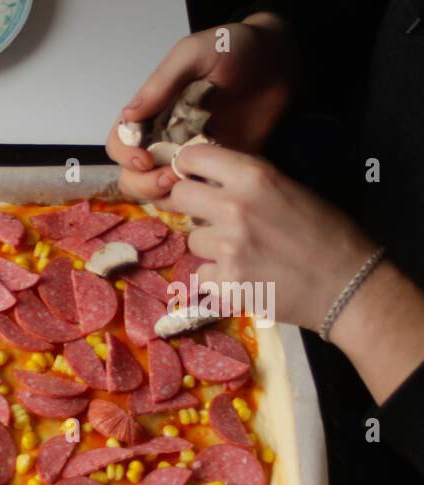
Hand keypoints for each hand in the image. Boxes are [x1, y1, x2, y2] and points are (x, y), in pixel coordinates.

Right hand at [106, 13, 295, 199]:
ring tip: (191, 182)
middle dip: (143, 184)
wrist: (278, 61)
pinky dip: (195, 199)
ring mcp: (188, 156)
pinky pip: (195, 193)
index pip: (121, 142)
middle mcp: (163, 138)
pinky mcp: (213, 168)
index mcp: (151, 112)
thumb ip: (161, 83)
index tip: (145, 159)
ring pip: (158, 190)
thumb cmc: (234, 50)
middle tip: (170, 179)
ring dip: (166, 195)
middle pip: (132, 175)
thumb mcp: (193, 54)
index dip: (125, 156)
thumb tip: (128, 117)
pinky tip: (210, 188)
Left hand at [164, 145, 423, 403]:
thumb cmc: (325, 234)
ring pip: (192, 239)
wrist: (347, 283)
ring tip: (244, 252)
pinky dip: (218, 277)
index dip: (187, 167)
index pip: (193, 158)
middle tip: (210, 216)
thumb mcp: (288, 189)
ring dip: (210, 246)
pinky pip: (202, 273)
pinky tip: (245, 275)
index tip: (191, 176)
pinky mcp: (225, 281)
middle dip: (190, 205)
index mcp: (255, 176)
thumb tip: (206, 178)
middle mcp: (235, 207)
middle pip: (179, 196)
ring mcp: (227, 246)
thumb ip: (246, 181)